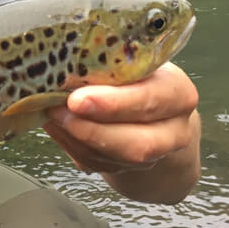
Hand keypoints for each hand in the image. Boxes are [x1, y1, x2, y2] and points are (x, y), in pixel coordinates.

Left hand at [44, 62, 200, 201]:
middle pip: (138, 144)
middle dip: (91, 131)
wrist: (147, 104)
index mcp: (177, 92)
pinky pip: (95, 163)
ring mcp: (154, 154)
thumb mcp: (129, 59)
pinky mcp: (128, 168)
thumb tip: (61, 68)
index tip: (77, 100)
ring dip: (75, 138)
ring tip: (50, 115)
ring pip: (114, 159)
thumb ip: (106, 65)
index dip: (114, 104)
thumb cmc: (136, 73)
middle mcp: (174, 128)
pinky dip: (70, 145)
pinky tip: (56, 126)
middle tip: (56, 111)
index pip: (152, 100)